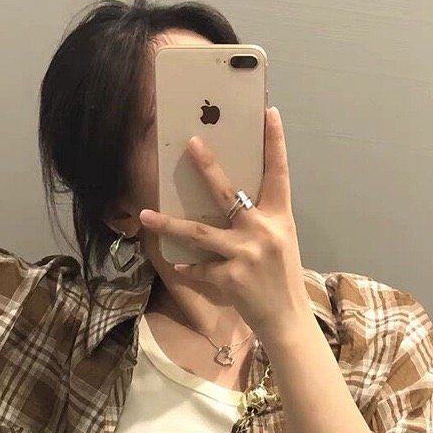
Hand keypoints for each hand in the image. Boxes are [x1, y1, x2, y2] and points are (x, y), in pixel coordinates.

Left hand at [138, 107, 308, 342]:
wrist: (287, 319)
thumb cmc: (281, 277)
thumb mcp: (280, 241)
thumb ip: (260, 220)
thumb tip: (232, 199)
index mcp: (280, 218)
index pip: (279, 173)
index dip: (275, 142)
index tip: (269, 113)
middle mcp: (263, 231)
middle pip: (229, 193)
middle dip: (208, 167)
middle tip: (190, 143)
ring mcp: (245, 254)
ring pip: (198, 233)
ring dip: (168, 225)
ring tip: (145, 214)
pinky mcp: (230, 278)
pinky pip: (199, 268)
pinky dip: (188, 267)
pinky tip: (177, 265)